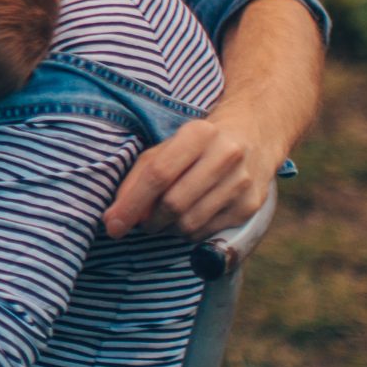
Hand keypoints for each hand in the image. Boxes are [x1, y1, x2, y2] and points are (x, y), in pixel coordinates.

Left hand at [102, 113, 277, 239]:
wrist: (254, 135)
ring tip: (165, 219)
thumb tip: (117, 218)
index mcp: (198, 134)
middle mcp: (225, 155)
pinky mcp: (251, 205)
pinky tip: (188, 219)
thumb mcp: (166, 148)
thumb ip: (138, 179)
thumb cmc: (199, 145)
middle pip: (174, 203)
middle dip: (150, 221)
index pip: (158, 174)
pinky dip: (189, 233)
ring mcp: (242, 182)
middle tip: (144, 222)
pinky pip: (208, 232)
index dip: (132, 203)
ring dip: (168, 229)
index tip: (113, 225)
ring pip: (191, 223)